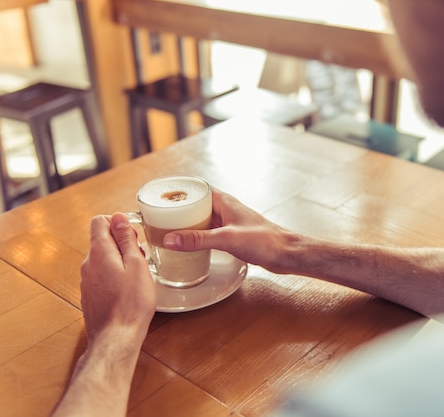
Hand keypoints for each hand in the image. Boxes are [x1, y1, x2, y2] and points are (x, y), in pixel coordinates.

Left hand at [80, 213, 155, 345]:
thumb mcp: (136, 264)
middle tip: (140, 257)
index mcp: (99, 252)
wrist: (117, 337)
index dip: (117, 222)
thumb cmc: (131, 303)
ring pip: (103, 259)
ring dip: (119, 260)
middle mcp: (88, 264)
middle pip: (102, 240)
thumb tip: (118, 217)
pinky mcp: (90, 295)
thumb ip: (126, 239)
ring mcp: (87, 281)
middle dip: (122, 243)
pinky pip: (101, 275)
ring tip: (137, 275)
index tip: (133, 234)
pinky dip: (114, 275)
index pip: (99, 221)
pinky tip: (128, 290)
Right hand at [163, 190, 294, 273]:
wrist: (286, 254)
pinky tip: (189, 244)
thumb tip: (170, 238)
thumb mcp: (227, 239)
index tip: (159, 196)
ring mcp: (228, 222)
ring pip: (201, 218)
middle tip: (157, 217)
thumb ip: (198, 240)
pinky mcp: (232, 235)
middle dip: (178, 209)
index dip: (177, 191)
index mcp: (224, 201)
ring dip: (186, 223)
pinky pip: (208, 231)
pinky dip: (197, 235)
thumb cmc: (264, 241)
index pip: (195, 189)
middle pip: (195, 204)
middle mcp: (225, 209)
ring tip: (167, 230)